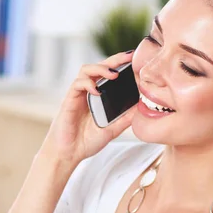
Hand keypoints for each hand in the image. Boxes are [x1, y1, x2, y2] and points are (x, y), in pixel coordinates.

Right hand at [40, 50, 137, 168]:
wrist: (68, 154)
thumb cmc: (86, 142)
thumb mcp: (113, 129)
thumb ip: (126, 118)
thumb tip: (143, 106)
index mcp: (99, 96)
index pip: (110, 73)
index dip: (121, 65)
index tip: (136, 62)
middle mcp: (88, 92)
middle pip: (100, 66)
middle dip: (115, 59)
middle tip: (129, 58)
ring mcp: (78, 95)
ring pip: (87, 70)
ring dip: (100, 68)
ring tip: (113, 74)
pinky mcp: (69, 100)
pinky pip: (77, 84)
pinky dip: (87, 83)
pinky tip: (97, 91)